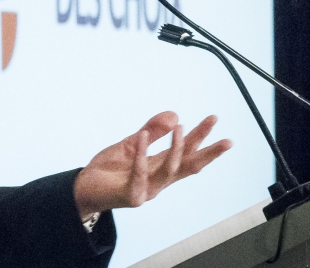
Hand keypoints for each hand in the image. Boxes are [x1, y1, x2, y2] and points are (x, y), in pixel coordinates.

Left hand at [74, 112, 230, 217]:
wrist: (83, 189)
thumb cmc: (108, 171)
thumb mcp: (131, 144)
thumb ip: (151, 131)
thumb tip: (173, 115)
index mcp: (159, 167)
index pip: (186, 152)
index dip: (200, 137)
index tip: (213, 120)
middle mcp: (157, 180)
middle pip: (188, 166)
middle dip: (208, 153)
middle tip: (226, 140)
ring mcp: (146, 189)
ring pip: (169, 170)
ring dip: (177, 148)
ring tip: (180, 126)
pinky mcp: (130, 194)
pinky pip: (139, 174)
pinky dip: (142, 155)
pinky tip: (142, 137)